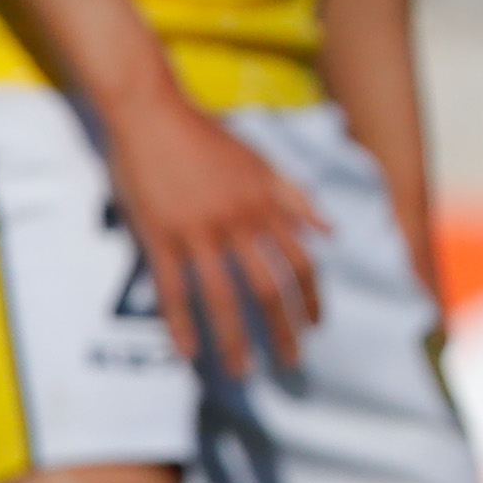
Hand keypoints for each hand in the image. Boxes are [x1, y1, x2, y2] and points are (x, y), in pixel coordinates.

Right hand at [100, 86, 325, 376]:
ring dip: (235, 339)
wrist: (151, 110)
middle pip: (270, 287)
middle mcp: (238, 222)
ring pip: (223, 296)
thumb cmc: (205, 136)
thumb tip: (330, 231)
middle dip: (283, 330)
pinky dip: (181, 323)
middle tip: (292, 364)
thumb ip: (295, 198)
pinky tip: (187, 353)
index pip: (301, 262)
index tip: (317, 327)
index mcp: (265, 205)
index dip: (313, 297)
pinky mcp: (160, 235)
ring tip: (242, 371)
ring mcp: (198, 231)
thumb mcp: (261, 161)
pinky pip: (173, 289)